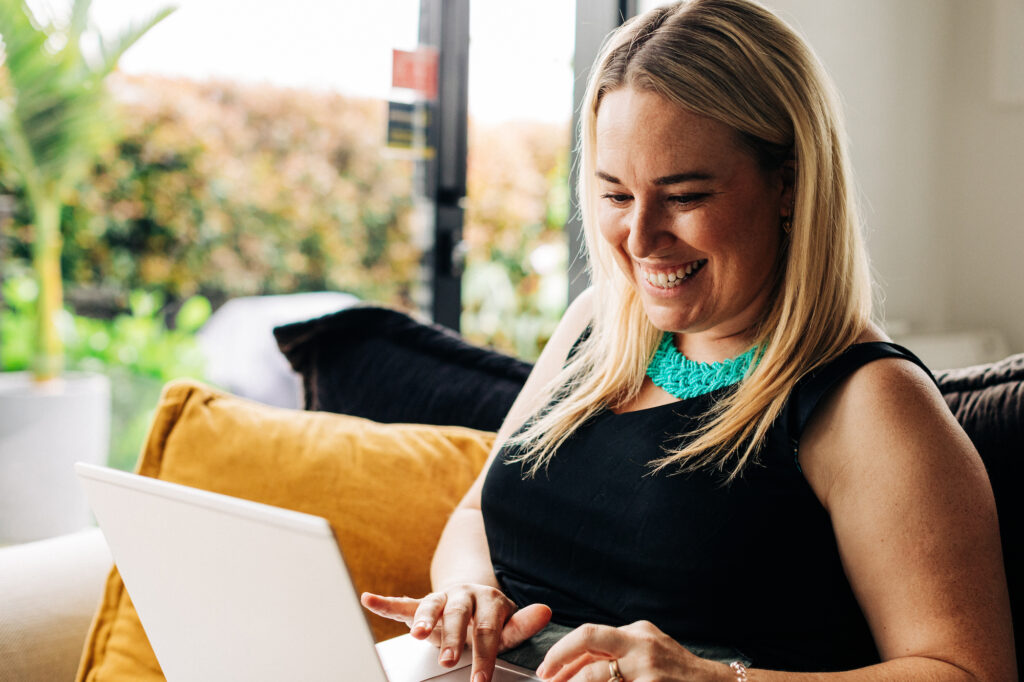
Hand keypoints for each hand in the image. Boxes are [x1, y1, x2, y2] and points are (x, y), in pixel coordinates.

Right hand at [361, 586, 551, 681]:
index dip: (484, 656)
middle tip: (449, 661)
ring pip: (431, 605)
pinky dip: (385, 603)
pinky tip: (370, 600)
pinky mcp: (422, 602)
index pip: (487, 632)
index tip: (480, 681)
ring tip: (418, 634)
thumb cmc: (489, 618)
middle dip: (452, 640)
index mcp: (488, 601)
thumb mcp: (506, 623)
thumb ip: (522, 624)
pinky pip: (403, 602)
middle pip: (457, 617)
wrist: (471, 595)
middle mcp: (464, 596)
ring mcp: (442, 597)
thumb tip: (544, 611)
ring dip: (424, 620)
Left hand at [535, 620, 728, 681]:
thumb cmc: (677, 673)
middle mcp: (641, 644)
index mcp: (636, 632)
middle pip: (589, 639)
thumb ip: (618, 652)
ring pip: (596, 675)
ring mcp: (647, 669)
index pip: (589, 635)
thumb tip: (576, 663)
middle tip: (546, 679)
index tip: (547, 668)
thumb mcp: (648, 651)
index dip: (562, 652)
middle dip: (560, 659)